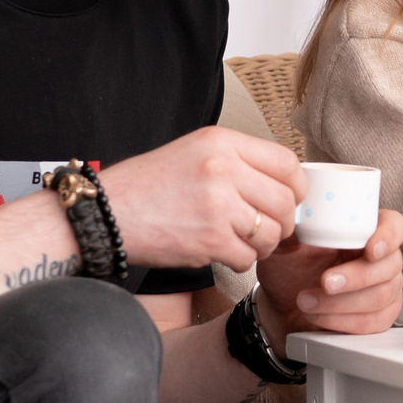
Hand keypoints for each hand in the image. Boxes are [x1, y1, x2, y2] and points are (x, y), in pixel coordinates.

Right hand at [98, 127, 304, 272]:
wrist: (107, 214)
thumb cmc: (147, 187)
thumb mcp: (193, 152)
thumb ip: (237, 161)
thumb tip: (282, 184)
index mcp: (221, 142)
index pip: (287, 162)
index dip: (296, 187)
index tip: (290, 199)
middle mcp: (223, 168)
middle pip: (286, 200)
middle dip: (283, 222)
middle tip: (268, 228)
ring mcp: (218, 205)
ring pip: (272, 232)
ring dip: (262, 244)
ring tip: (240, 241)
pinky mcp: (210, 240)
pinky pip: (249, 257)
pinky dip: (240, 261)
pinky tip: (221, 253)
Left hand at [255, 207, 402, 339]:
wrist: (285, 304)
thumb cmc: (290, 268)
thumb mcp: (286, 246)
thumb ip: (293, 231)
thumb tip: (294, 218)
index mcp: (364, 229)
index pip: (394, 225)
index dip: (389, 237)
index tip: (370, 250)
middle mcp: (381, 257)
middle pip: (390, 265)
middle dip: (356, 277)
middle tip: (325, 282)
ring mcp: (386, 287)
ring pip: (381, 296)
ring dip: (342, 303)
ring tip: (307, 301)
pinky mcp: (381, 315)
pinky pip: (375, 321)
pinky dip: (344, 321)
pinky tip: (320, 316)